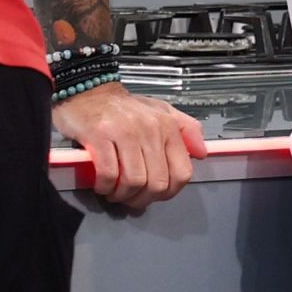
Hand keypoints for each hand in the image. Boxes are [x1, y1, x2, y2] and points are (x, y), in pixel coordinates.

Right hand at [53, 82, 208, 209]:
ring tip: (114, 193)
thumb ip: (187, 130)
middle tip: (130, 198)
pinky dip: (105, 186)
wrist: (89, 91)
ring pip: (134, 181)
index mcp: (168, 126)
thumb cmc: (124, 108)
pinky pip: (108, 173)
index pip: (181, 173)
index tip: (154, 195)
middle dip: (143, 199)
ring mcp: (125, 132)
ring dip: (122, 195)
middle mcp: (150, 129)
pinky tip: (102, 185)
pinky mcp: (99, 135)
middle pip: (157, 183)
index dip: (168, 193)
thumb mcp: (161, 112)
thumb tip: (201, 153)